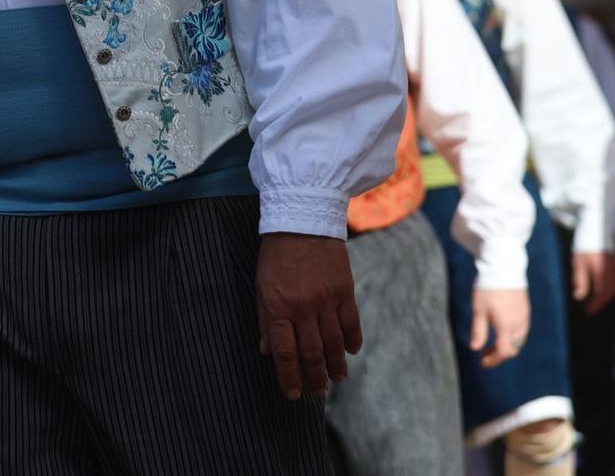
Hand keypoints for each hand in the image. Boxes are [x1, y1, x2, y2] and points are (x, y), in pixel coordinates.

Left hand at [255, 233, 362, 400]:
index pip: (284, 352)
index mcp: (278, 306)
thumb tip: (267, 351)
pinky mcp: (344, 290)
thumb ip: (266, 320)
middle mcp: (303, 307)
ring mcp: (326, 299)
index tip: (293, 394)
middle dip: (315, 378)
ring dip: (336, 365)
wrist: (302, 220)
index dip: (289, 377)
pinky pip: (351, 323)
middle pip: (312, 352)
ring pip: (334, 343)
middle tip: (318, 393)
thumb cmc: (276, 255)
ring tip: (337, 379)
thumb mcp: (262, 285)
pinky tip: (351, 352)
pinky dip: (352, 340)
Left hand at [469, 286, 530, 367]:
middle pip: (513, 349)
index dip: (494, 360)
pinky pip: (522, 331)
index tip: (483, 362)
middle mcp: (519, 325)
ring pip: (518, 341)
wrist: (504, 268)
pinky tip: (501, 331)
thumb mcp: (479, 310)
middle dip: (499, 355)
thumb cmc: (488, 288)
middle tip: (485, 355)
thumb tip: (474, 348)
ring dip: (506, 346)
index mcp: (506, 326)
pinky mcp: (526, 311)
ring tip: (492, 344)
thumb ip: (478, 331)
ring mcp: (524, 318)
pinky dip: (512, 337)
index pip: (504, 352)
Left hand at [570, 248, 614, 313]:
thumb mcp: (578, 263)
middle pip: (608, 292)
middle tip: (590, 310)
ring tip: (596, 303)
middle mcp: (612, 271)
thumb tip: (579, 297)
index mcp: (602, 271)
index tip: (587, 311)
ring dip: (606, 297)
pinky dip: (611, 289)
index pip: (600, 294)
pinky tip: (604, 291)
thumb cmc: (585, 246)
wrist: (597, 228)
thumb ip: (580, 281)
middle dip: (600, 303)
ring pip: (614, 288)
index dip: (595, 304)